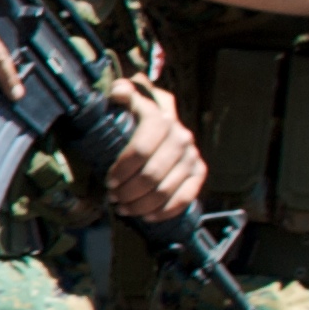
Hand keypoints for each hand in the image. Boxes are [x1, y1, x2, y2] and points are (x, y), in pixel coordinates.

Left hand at [103, 78, 205, 222]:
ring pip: (166, 188)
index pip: (141, 148)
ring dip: (141, 204)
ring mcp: (191, 154)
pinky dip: (165, 211)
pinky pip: (186, 197)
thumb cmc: (135, 112)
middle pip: (152, 173)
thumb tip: (118, 92)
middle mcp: (180, 136)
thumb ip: (121, 92)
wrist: (162, 118)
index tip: (109, 181)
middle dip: (129, 191)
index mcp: (161, 117)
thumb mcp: (127, 97)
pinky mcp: (199, 170)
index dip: (123, 168)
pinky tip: (147, 217)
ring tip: (123, 208)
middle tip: (113, 198)